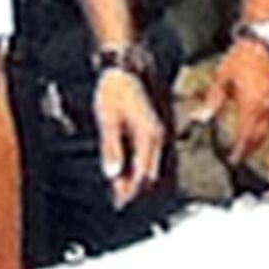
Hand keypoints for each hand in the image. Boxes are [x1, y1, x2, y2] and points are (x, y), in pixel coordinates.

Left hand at [93, 62, 166, 206]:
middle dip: (136, 190)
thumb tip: (113, 174)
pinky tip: (129, 169)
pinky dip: (141, 166)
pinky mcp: (156, 128)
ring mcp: (160, 132)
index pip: (143, 174)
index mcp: (149, 136)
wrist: (126, 65)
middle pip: (152, 174)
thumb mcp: (108, 118)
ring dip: (139, 179)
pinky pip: (153, 155)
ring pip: (154, 166)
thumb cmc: (115, 88)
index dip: (131, 191)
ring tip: (122, 189)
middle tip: (119, 201)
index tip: (119, 203)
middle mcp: (159, 136)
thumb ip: (111, 147)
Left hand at [194, 38, 268, 163]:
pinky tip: (260, 127)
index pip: (245, 135)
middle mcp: (264, 106)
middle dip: (250, 148)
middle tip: (242, 157)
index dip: (240, 149)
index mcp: (250, 105)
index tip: (233, 159)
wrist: (265, 42)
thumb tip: (203, 116)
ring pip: (267, 128)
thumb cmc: (243, 56)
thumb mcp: (223, 77)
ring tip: (251, 147)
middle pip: (258, 135)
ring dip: (259, 139)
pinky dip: (265, 127)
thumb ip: (214, 99)